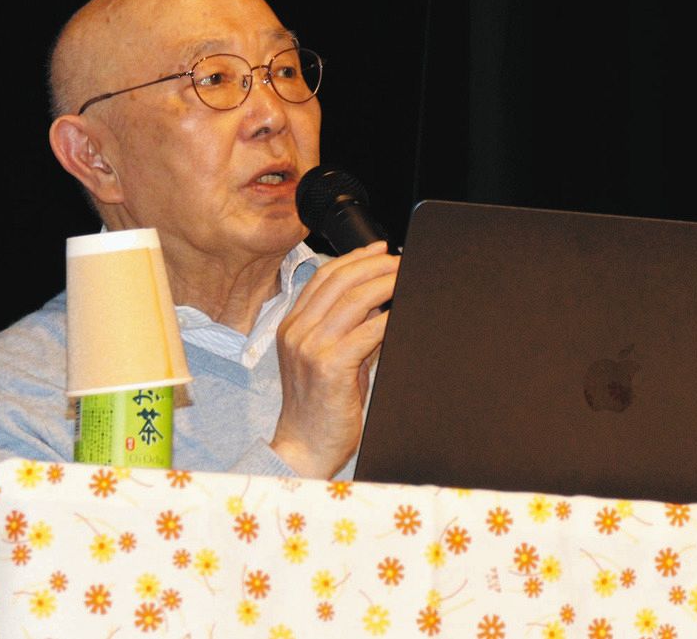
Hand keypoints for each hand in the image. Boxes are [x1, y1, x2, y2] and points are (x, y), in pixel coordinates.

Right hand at [270, 241, 398, 478]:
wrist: (303, 447)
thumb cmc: (320, 406)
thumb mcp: (329, 359)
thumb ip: (349, 329)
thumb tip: (381, 302)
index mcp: (292, 326)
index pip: (323, 278)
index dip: (353, 258)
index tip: (379, 249)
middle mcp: (296, 331)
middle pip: (338, 281)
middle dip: (373, 265)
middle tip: (399, 261)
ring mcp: (310, 348)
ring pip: (353, 300)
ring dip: (384, 284)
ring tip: (404, 277)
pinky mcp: (328, 366)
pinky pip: (365, 332)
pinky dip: (387, 318)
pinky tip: (401, 313)